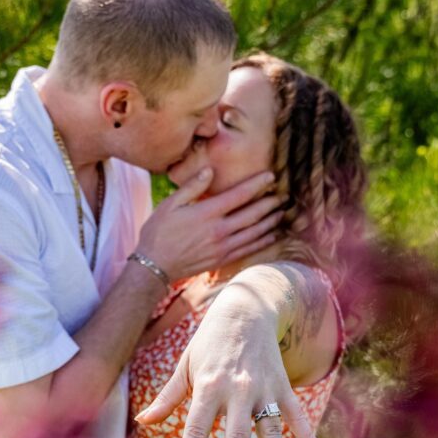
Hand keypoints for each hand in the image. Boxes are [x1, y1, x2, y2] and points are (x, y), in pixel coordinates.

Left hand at [135, 281, 326, 437]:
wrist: (246, 309)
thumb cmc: (209, 341)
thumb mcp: (185, 365)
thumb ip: (168, 397)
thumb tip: (143, 421)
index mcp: (208, 386)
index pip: (196, 427)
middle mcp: (237, 390)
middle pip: (237, 434)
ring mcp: (263, 389)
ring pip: (271, 429)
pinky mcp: (282, 386)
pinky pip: (296, 414)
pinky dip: (309, 435)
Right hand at [136, 168, 281, 281]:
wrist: (154, 266)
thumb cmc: (158, 233)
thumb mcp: (170, 204)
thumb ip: (192, 187)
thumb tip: (210, 171)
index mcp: (207, 213)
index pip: (239, 195)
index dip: (257, 184)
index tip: (271, 176)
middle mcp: (219, 230)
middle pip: (252, 215)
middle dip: (269, 204)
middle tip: (283, 196)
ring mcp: (222, 247)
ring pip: (254, 233)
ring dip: (270, 222)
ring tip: (281, 214)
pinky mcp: (222, 260)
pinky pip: (248, 249)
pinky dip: (262, 242)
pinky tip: (271, 236)